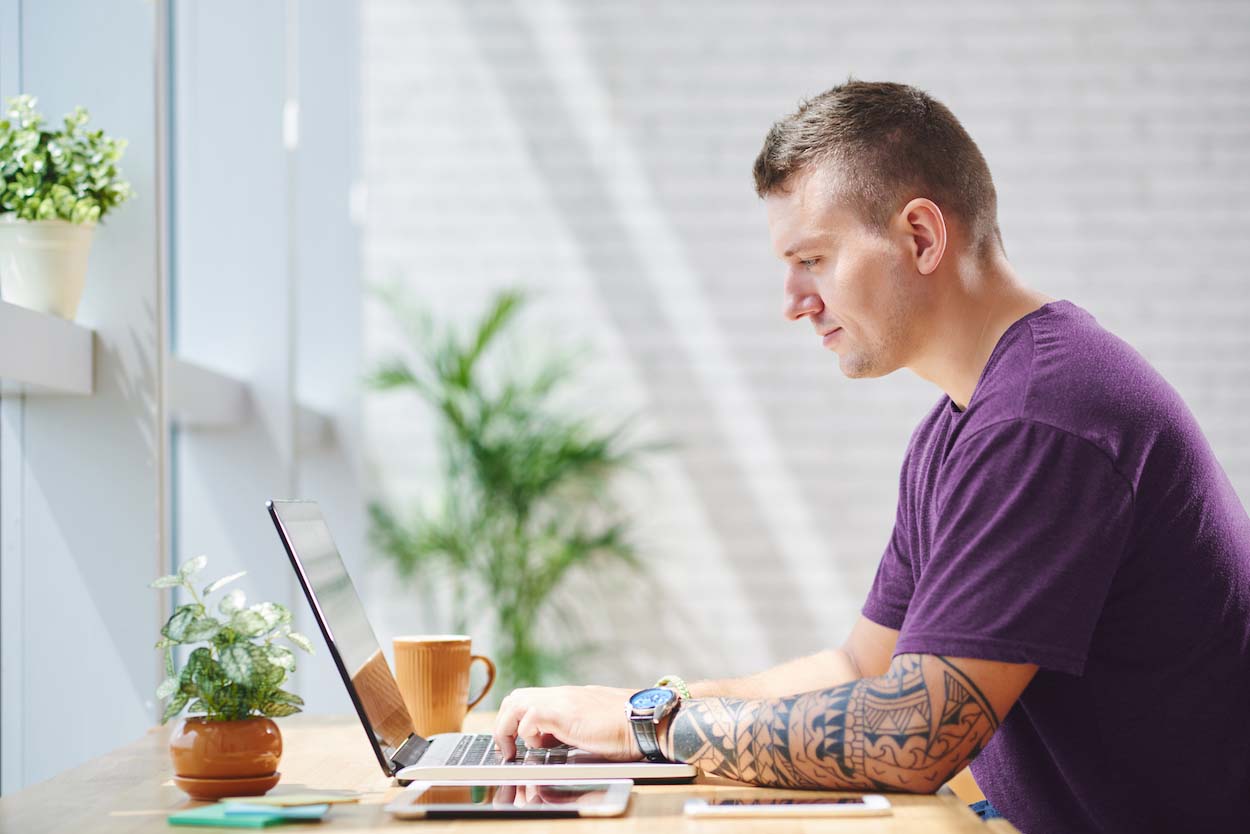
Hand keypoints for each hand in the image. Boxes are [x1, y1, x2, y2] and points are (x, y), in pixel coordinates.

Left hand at [492, 685, 640, 761]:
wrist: (647, 720)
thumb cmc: (629, 727)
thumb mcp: (593, 725)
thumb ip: (573, 726)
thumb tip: (555, 737)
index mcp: (570, 697)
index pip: (530, 698)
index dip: (516, 719)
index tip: (516, 742)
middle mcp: (563, 695)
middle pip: (517, 697)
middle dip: (505, 723)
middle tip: (509, 747)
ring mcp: (564, 701)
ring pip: (517, 702)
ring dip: (509, 727)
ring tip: (514, 750)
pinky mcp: (566, 714)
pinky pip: (531, 716)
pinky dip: (526, 732)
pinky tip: (538, 746)